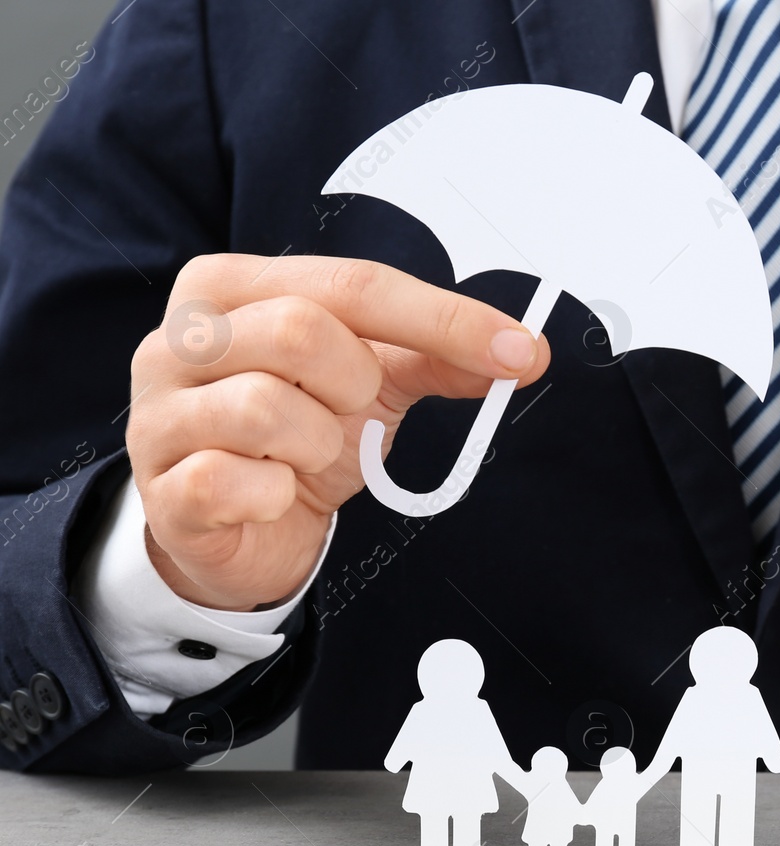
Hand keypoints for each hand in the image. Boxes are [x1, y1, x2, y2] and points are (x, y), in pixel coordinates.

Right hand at [127, 255, 549, 610]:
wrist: (241, 531)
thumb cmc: (296, 436)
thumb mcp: (373, 381)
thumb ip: (440, 356)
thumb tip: (523, 352)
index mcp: (231, 287)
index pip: (355, 283)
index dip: (447, 320)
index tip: (521, 352)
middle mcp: (179, 337)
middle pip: (303, 331)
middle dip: (354, 385)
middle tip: (348, 413)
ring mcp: (159, 411)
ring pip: (269, 408)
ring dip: (318, 445)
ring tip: (303, 456)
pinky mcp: (160, 487)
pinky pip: (238, 481)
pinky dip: (278, 494)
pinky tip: (272, 494)